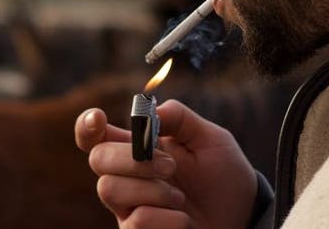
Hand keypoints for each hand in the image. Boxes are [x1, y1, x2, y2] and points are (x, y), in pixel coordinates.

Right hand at [75, 99, 257, 227]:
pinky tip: (186, 221)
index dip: (86, 126)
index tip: (97, 118)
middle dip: (133, 159)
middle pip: (98, 159)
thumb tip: (152, 111)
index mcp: (137, 149)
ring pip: (110, 190)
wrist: (242, 214)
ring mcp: (128, 208)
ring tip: (181, 197)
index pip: (96, 137)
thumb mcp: (209, 138)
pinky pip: (137, 222)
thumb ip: (180, 118)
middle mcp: (126, 178)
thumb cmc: (223, 173)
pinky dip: (169, 219)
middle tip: (171, 167)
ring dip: (154, 190)